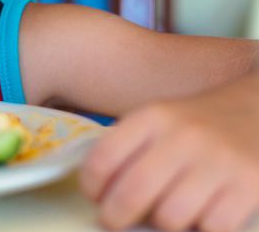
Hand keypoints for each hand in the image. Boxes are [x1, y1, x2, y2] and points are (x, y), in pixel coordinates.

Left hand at [80, 76, 258, 230]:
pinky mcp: (249, 185)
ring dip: (162, 224)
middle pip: (133, 192)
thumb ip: (127, 149)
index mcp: (153, 117)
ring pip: (170, 217)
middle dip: (115, 216)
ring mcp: (219, 161)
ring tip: (166, 213)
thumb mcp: (157, 122)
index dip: (91, 186)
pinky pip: (210, 228)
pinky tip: (200, 215)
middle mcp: (184, 136)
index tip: (95, 197)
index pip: (104, 157)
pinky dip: (201, 229)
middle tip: (114, 221)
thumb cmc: (195, 126)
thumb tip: (100, 195)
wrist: (256, 112)